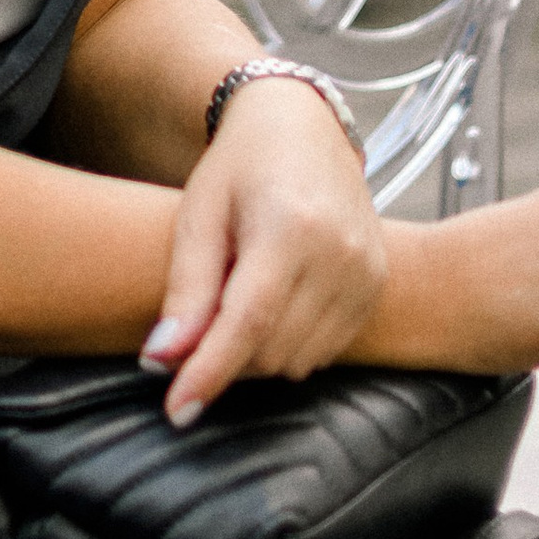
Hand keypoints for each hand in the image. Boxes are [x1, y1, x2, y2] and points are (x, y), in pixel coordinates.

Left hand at [146, 80, 389, 421]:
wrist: (303, 127)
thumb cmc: (240, 165)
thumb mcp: (198, 215)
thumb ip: (185, 291)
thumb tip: (161, 360)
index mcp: (291, 228)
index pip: (247, 324)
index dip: (209, 373)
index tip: (177, 411)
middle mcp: (341, 253)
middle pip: (273, 349)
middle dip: (224, 360)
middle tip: (192, 336)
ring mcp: (368, 271)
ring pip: (300, 359)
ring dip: (256, 356)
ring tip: (231, 310)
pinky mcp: (377, 284)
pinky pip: (327, 348)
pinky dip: (289, 347)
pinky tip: (268, 311)